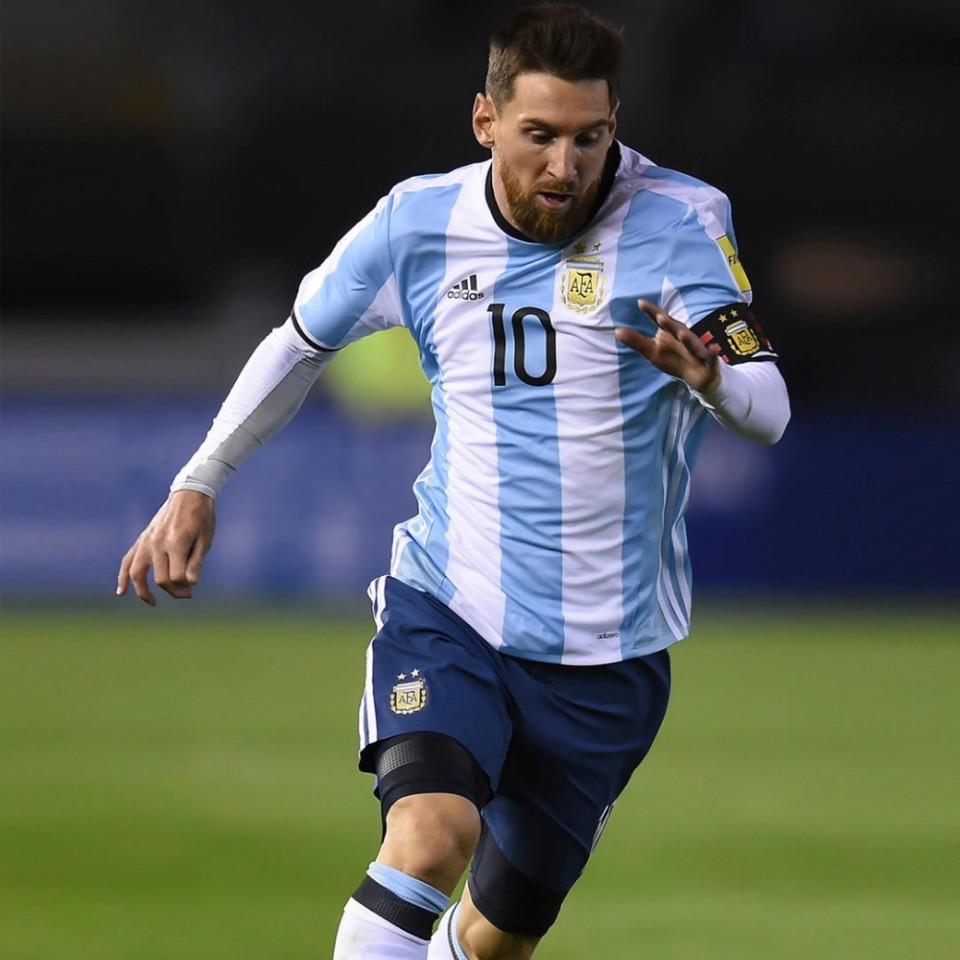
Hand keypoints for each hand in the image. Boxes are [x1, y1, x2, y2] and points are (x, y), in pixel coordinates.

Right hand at [117, 490, 215, 605]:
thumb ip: (196, 562)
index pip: (175, 577)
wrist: (190, 494)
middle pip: (160, 578)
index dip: (185, 587)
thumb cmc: (202, 517)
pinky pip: (128, 560)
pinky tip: (121, 592)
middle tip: (187, 594)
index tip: (193, 587)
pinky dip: (122, 577)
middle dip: (173, 591)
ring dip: (143, 591)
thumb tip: (190, 583)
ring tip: (153, 603)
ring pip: (137, 573)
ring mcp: (147, 541)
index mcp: (176, 543)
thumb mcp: (206, 539)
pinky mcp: (143, 539)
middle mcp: (157, 543)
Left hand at [615, 299, 721, 391]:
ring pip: (693, 343)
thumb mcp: (652, 351)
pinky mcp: (709, 362)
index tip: (640, 302)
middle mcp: (684, 336)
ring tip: (682, 335)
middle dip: (669, 324)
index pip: (660, 320)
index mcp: (670, 331)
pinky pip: (712, 358)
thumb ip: (636, 341)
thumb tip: (616, 331)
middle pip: (676, 329)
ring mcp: (697, 349)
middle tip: (660, 317)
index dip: (652, 312)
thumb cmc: (673, 358)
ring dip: (689, 339)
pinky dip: (713, 354)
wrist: (697, 375)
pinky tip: (715, 349)